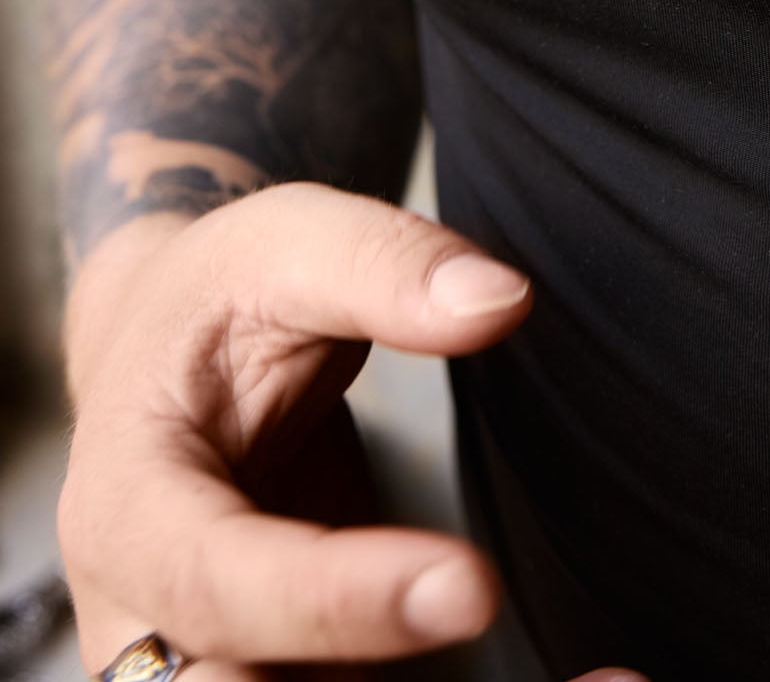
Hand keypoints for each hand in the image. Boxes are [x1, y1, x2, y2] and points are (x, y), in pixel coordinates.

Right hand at [58, 182, 647, 681]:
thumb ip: (383, 264)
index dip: (337, 602)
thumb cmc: (217, 298)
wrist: (162, 358)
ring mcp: (224, 669)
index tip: (472, 585)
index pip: (220, 585)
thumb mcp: (280, 243)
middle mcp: (157, 625)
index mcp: (131, 512)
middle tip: (523, 646)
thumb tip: (500, 302)